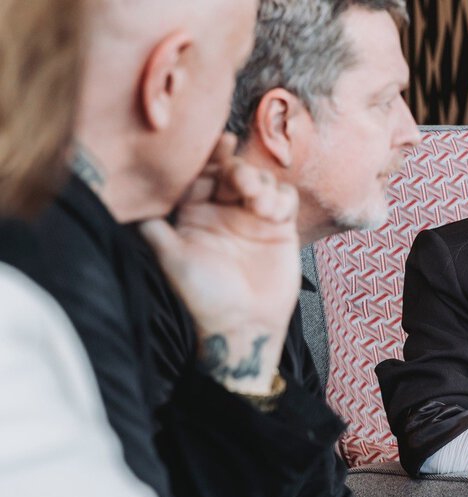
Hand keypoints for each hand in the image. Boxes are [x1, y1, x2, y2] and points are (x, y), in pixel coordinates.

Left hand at [139, 134, 300, 393]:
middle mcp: (225, 212)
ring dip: (261, 184)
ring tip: (257, 203)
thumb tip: (127, 199)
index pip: (203, 174)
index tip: (220, 144)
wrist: (244, 326)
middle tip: (240, 179)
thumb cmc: (203, 297)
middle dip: (238, 168)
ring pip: (262, 181)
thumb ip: (155, 227)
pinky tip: (272, 212)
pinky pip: (285, 199)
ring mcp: (254, 219)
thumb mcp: (172, 258)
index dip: (211, 157)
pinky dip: (281, 198)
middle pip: (234, 171)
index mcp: (196, 214)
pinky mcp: (282, 229)